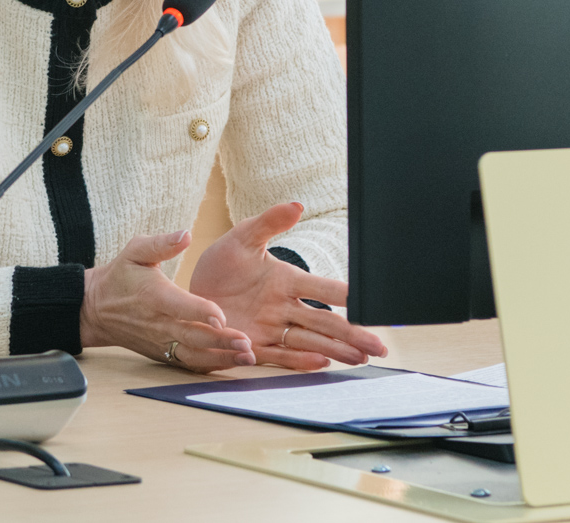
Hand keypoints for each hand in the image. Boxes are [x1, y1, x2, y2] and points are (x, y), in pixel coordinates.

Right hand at [81, 229, 257, 371]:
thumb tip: (185, 234)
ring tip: (248, 358)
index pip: (179, 306)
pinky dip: (210, 366)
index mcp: (153, 296)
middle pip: (192, 336)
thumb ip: (161, 244)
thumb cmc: (120, 277)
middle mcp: (159, 323)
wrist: (96, 310)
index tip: (221, 315)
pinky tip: (233, 363)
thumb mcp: (135, 251)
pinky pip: (188, 364)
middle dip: (220, 341)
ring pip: (193, 355)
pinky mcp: (163, 355)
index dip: (200, 311)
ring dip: (221, 359)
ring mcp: (161, 343)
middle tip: (246, 343)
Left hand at [188, 202, 388, 370]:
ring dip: (335, 349)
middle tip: (379, 346)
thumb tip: (296, 206)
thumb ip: (269, 223)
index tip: (369, 302)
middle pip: (325, 322)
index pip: (323, 289)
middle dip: (353, 333)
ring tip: (360, 359)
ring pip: (310, 341)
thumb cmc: (221, 264)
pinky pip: (280, 355)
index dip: (346, 296)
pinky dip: (300, 360)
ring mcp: (271, 328)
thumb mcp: (242, 238)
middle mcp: (284, 307)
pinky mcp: (254, 345)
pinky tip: (322, 362)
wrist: (190, 293)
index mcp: (286, 280)